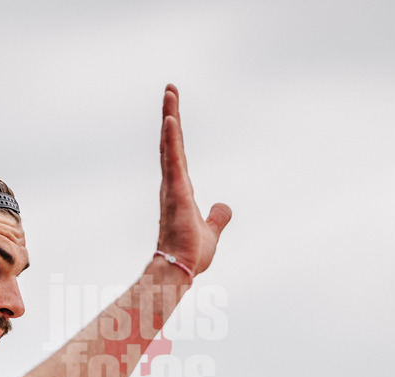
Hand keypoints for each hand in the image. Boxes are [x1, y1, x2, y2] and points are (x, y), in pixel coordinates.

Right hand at [157, 84, 231, 276]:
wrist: (180, 269)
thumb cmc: (190, 254)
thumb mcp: (211, 231)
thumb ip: (218, 217)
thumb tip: (224, 207)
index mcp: (180, 190)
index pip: (178, 154)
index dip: (175, 133)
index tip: (173, 111)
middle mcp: (172, 184)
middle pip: (171, 142)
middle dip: (170, 114)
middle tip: (170, 89)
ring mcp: (172, 186)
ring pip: (170, 145)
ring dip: (170, 117)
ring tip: (170, 93)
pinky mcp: (175, 191)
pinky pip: (173, 159)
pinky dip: (172, 139)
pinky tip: (171, 120)